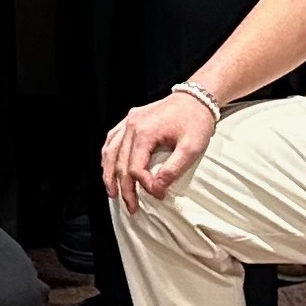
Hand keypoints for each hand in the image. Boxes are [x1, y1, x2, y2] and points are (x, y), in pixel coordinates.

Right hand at [103, 90, 214, 214]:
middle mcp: (132, 125)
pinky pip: (113, 139)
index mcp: (145, 132)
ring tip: (112, 192)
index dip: (144, 185)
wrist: (197, 98)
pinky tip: (109, 166)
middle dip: (125, 187)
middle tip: (131, 206)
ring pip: (110, 151)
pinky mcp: (132, 119)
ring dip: (109, 173)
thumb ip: (173, 170)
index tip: (158, 195)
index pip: (136, 167)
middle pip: (121, 162)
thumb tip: (157, 188)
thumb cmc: (196, 121)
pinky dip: (109, 155)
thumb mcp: (192, 148)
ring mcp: (129, 121)